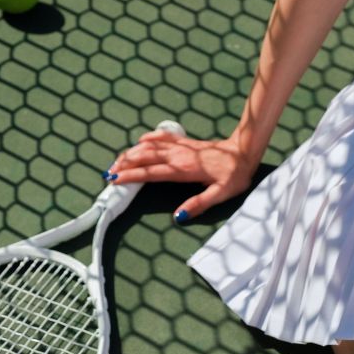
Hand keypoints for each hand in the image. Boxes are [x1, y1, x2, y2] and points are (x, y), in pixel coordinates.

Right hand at [107, 130, 255, 221]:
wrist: (244, 151)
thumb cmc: (234, 174)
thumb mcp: (221, 193)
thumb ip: (199, 203)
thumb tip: (178, 216)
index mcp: (183, 170)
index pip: (151, 173)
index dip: (131, 176)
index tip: (115, 180)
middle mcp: (178, 156)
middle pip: (144, 157)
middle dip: (124, 164)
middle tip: (109, 173)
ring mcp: (180, 147)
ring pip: (149, 146)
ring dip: (131, 152)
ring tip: (117, 161)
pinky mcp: (184, 142)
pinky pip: (162, 137)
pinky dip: (148, 138)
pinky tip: (140, 141)